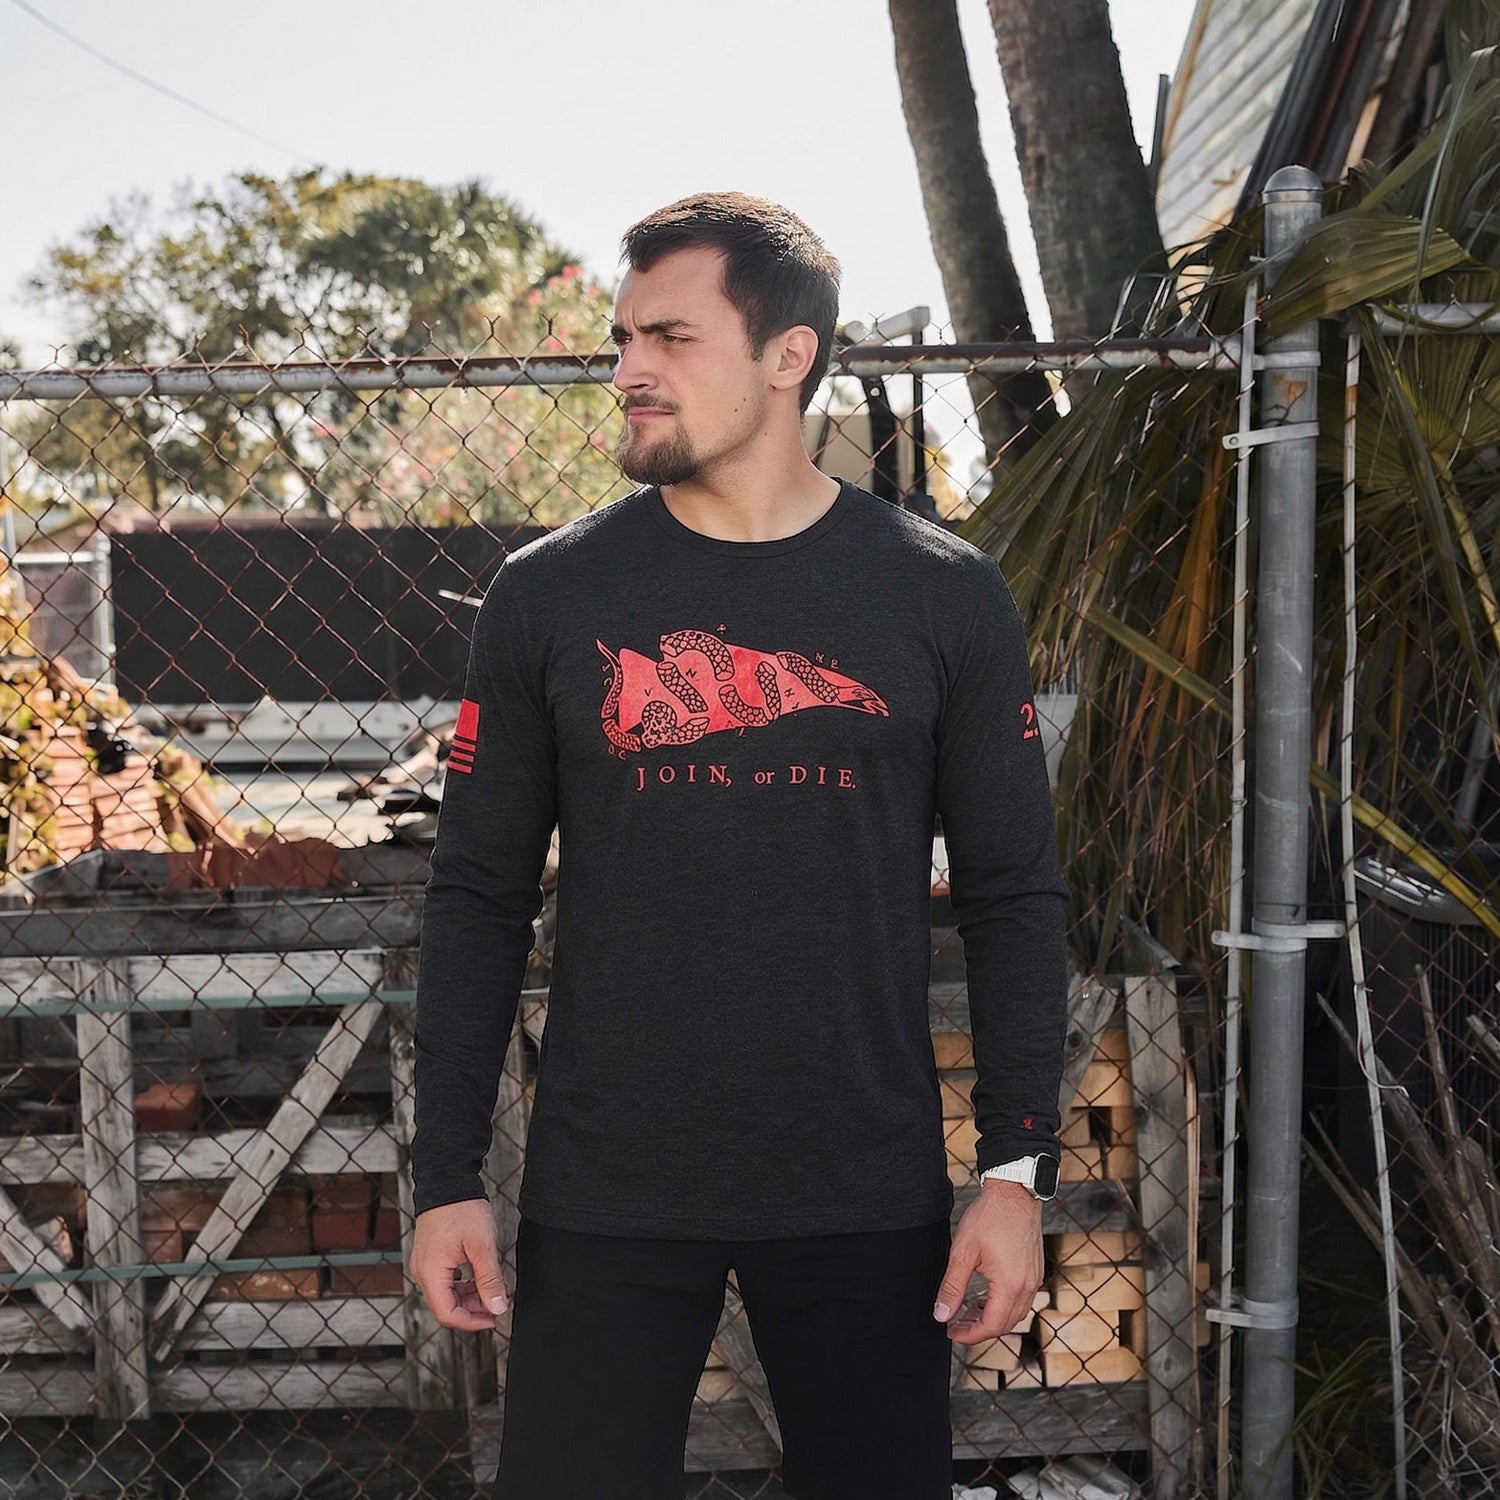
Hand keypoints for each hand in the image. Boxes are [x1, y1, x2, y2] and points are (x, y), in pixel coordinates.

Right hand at [410, 1197, 509, 1331]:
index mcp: (431, 1272)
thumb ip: (490, 1279)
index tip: (493, 1319)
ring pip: (445, 1294)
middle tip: (497, 1306)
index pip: (447, 1314)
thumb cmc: (462, 1208)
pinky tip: (478, 1280)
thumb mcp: (482, 1245)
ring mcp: (424, 1263)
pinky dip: (461, 1286)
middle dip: (472, 1310)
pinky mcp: (429, 1256)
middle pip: (445, 1306)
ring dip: (468, 1298)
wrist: (448, 1181)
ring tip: (491, 1293)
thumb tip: (497, 1308)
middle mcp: (422, 1271)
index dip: (471, 1322)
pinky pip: (443, 1281)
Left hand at [933, 1179, 1042, 1344]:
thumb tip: (941, 1315)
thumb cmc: (989, 1217)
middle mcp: (1027, 1286)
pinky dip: (1004, 1305)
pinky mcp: (1035, 1269)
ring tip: (968, 1313)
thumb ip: (952, 1286)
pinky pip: (1022, 1299)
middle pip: (1005, 1324)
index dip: (970, 1335)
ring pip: (1015, 1313)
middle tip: (956, 1326)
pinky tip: (986, 1297)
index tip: (951, 1333)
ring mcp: (1034, 1278)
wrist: (1014, 1192)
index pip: (991, 1326)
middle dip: (979, 1330)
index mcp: (1009, 1285)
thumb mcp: (963, 1252)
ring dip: (992, 1319)